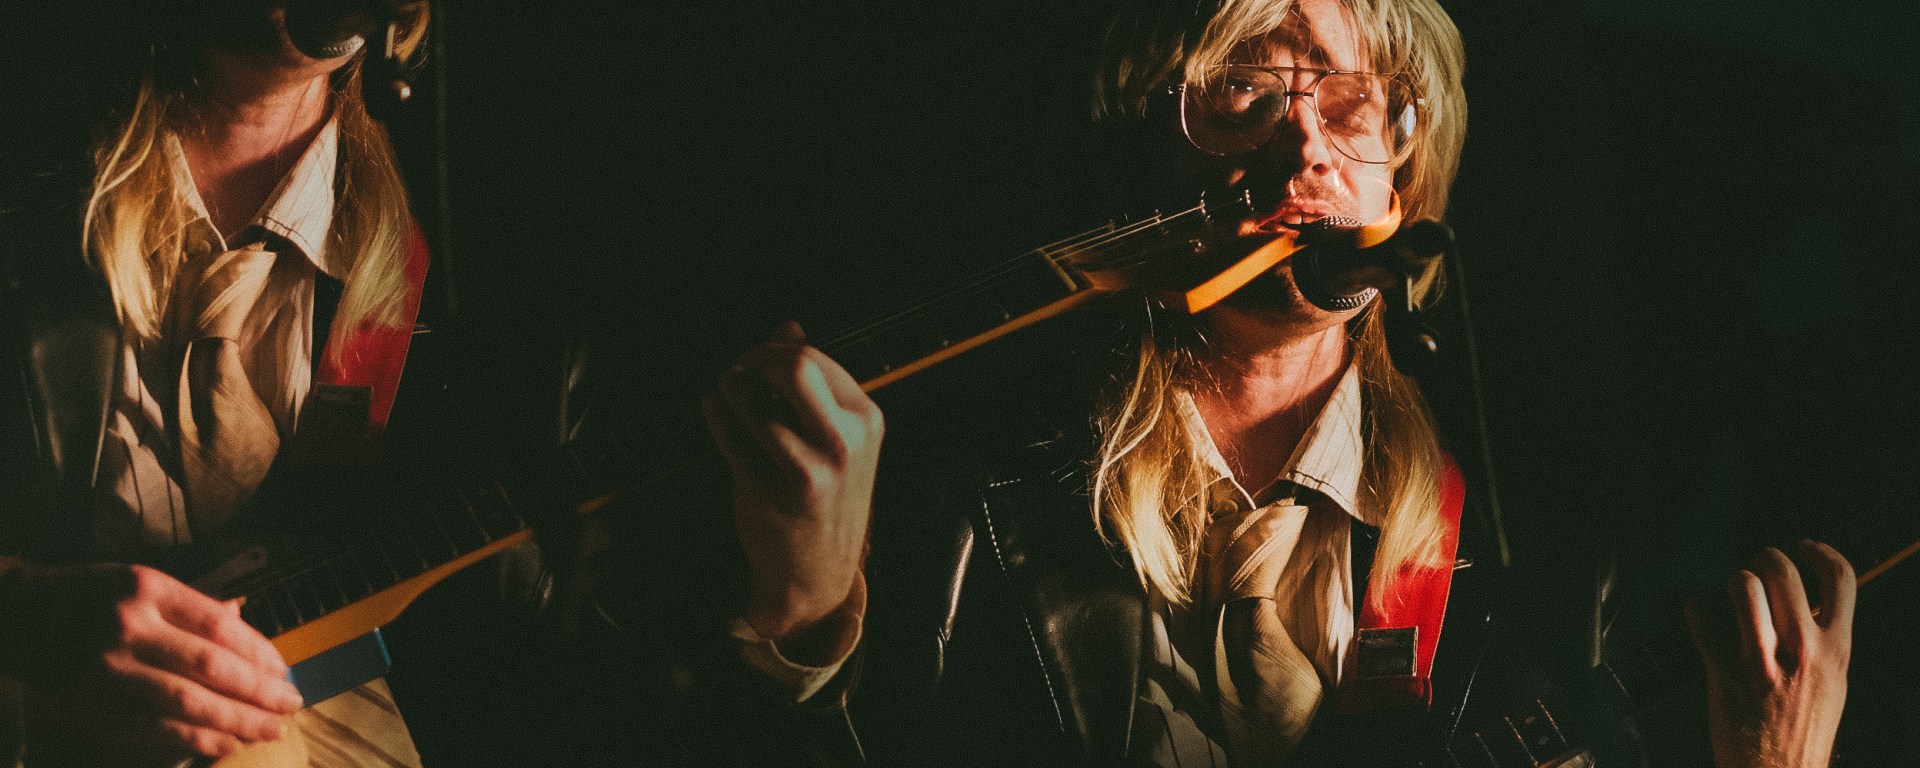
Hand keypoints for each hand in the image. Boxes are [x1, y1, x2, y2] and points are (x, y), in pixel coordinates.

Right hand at [0, 562, 302, 762]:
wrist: (18, 617)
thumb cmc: (91, 599)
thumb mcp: (139, 584)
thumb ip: (192, 608)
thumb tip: (247, 622)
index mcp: (147, 588)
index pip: (220, 626)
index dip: (260, 654)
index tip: (285, 672)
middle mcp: (128, 626)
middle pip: (211, 666)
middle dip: (259, 692)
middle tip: (292, 705)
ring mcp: (105, 669)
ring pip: (187, 702)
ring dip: (237, 721)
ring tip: (271, 729)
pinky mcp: (88, 705)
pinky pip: (152, 731)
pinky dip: (196, 741)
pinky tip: (227, 744)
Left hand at [703, 321, 882, 662]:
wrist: (817, 571)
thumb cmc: (826, 498)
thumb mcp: (837, 437)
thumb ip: (815, 381)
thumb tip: (788, 325)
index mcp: (865, 420)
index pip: (814, 357)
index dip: (775, 349)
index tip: (758, 360)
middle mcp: (842, 442)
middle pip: (792, 365)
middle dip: (754, 359)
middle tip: (740, 371)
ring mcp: (807, 467)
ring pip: (751, 397)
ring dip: (729, 389)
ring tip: (729, 398)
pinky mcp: (769, 488)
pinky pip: (727, 430)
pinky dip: (714, 413)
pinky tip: (718, 414)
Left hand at [1686, 540, 1853, 767]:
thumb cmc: (1802, 728)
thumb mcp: (1832, 681)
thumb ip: (1822, 639)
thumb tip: (1806, 600)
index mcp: (1836, 650)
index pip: (1841, 578)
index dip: (1819, 551)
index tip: (1802, 547)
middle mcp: (1803, 650)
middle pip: (1783, 571)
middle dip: (1764, 560)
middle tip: (1757, 569)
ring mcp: (1762, 660)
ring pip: (1743, 586)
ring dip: (1733, 583)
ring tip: (1734, 595)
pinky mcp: (1723, 671)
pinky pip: (1702, 616)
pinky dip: (1698, 610)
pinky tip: (1705, 618)